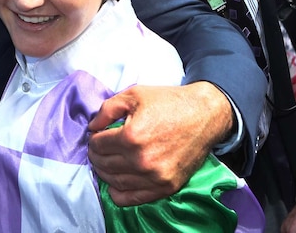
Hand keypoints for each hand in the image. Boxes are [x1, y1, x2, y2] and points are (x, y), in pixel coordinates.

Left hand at [87, 82, 233, 205]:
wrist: (204, 115)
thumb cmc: (168, 102)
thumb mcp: (133, 95)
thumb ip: (106, 110)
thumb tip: (92, 127)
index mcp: (131, 136)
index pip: (97, 145)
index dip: (93, 139)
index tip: (97, 136)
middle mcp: (142, 160)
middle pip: (104, 165)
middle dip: (96, 155)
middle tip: (98, 149)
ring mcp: (155, 177)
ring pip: (115, 182)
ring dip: (104, 173)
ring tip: (106, 162)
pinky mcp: (167, 187)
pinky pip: (133, 199)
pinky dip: (119, 193)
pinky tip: (116, 183)